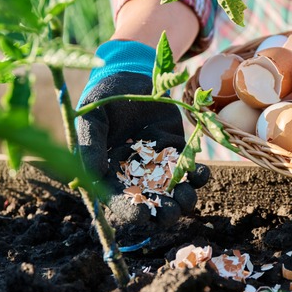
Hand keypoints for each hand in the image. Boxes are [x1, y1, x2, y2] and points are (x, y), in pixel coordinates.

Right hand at [76, 40, 209, 227]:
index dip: (132, 213)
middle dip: (164, 212)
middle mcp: (137, 175)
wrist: (130, 76)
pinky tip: (201, 172)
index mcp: (111, 175)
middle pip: (153, 205)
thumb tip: (93, 176)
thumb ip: (90, 146)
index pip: (121, 203)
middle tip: (172, 210)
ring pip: (175, 192)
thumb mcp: (91, 119)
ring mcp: (159, 164)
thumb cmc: (103, 98)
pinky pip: (190, 170)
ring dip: (184, 198)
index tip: (143, 216)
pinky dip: (198, 175)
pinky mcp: (177, 150)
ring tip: (187, 194)